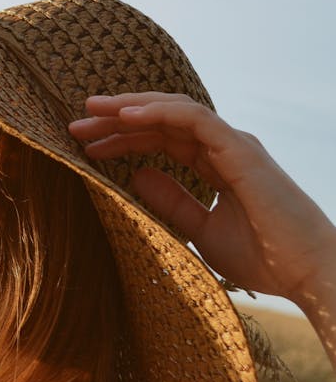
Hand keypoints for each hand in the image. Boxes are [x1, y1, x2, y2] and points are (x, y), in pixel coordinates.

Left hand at [69, 93, 335, 311]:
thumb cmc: (264, 257)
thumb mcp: (201, 230)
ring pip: (173, 111)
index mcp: (216, 163)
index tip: (85, 145)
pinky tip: (126, 116)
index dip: (123, 138)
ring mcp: (233, 144)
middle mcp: (223, 147)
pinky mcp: (241, 150)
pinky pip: (194, 119)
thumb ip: (172, 201)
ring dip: (131, 108)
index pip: (161, 139)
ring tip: (93, 111)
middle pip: (161, 120)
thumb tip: (135, 175)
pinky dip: (159, 113)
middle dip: (117, 119)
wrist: (306, 273)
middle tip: (76, 123)